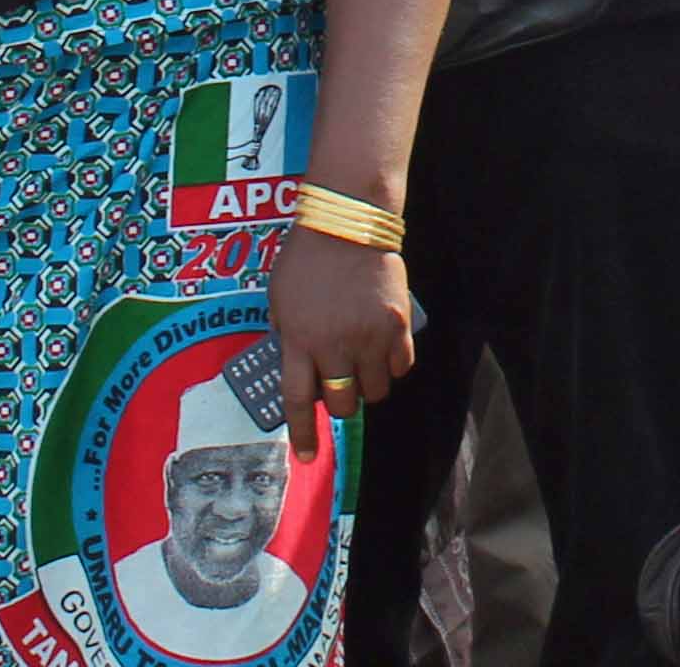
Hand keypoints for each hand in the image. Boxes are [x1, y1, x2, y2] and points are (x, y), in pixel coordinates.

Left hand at [265, 217, 415, 423]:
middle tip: (340, 385)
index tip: (307, 457)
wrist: (347, 222)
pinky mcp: (396, 324)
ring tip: (363, 363)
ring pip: (374, 391)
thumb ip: (286, 335)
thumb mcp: (278, 299)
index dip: (302, 435)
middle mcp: (333, 346)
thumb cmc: (306, 257)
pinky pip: (400, 366)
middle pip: (341, 404)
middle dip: (339, 403)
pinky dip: (392, 365)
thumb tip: (299, 367)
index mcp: (298, 341)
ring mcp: (368, 337)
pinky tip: (384, 349)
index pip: (298, 401)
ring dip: (367, 385)